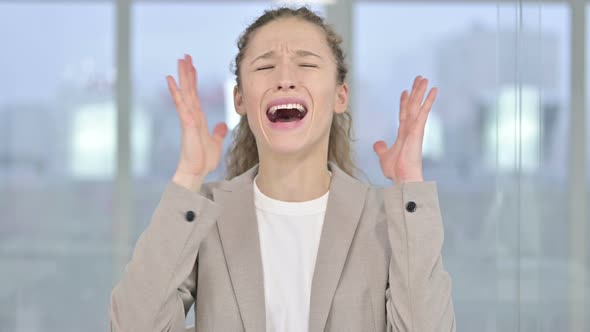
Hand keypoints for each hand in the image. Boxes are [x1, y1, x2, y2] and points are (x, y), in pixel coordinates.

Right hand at [166, 54, 227, 182]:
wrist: (196, 171)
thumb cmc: (203, 159)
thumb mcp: (216, 143)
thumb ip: (218, 132)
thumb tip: (222, 125)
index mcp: (198, 118)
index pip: (196, 94)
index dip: (194, 80)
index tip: (192, 66)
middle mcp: (192, 115)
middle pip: (189, 89)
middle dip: (187, 72)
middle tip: (185, 56)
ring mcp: (188, 118)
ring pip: (185, 92)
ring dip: (182, 76)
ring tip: (180, 61)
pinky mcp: (187, 123)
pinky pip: (181, 104)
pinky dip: (176, 92)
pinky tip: (171, 80)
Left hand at [373, 76, 437, 184]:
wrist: (403, 178)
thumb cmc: (397, 171)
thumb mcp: (384, 157)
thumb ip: (381, 149)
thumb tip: (377, 143)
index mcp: (404, 134)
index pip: (403, 114)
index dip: (403, 102)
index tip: (404, 91)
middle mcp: (411, 129)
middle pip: (412, 106)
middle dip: (415, 92)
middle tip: (419, 79)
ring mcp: (415, 129)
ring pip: (417, 106)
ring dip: (421, 92)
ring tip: (425, 79)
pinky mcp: (418, 130)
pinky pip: (423, 112)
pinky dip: (428, 100)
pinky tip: (434, 90)